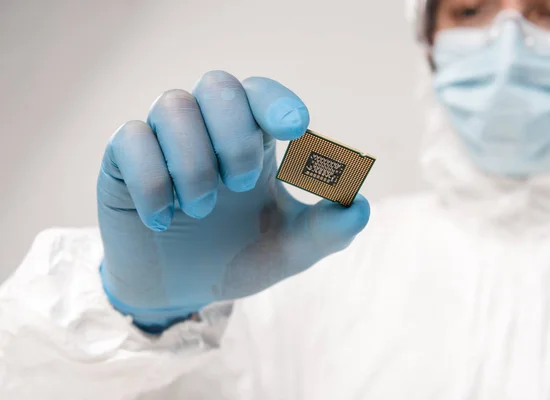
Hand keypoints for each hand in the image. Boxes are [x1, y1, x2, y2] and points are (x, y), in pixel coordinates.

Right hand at [98, 71, 369, 331]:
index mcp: (249, 140)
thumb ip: (327, 230)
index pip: (260, 93)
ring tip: (201, 209)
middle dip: (235, 134)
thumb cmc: (236, 258)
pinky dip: (152, 180)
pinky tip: (162, 220)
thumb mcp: (290, 249)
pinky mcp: (123, 161)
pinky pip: (131, 139)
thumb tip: (360, 204)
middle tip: (243, 184)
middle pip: (217, 85)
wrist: (180, 291)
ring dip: (194, 161)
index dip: (276, 101)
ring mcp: (163, 141)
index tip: (297, 128)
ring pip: (173, 105)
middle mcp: (206, 129)